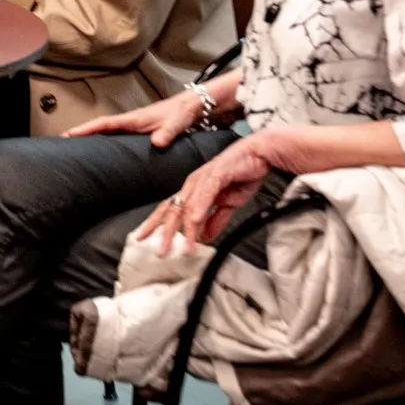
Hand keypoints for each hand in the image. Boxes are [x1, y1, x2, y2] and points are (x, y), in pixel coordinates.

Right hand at [66, 89, 205, 147]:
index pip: (105, 124)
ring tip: (73, 151)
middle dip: (80, 135)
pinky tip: (99, 153)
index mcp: (135, 119)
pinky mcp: (139, 134)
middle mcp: (131, 123)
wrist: (196, 107)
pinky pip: (115, 138)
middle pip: (99, 129)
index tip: (69, 135)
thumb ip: (168, 132)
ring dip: (90, 139)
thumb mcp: (178, 122)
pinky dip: (103, 142)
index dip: (86, 129)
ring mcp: (134, 128)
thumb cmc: (185, 112)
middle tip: (60, 144)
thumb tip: (156, 143)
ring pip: (106, 133)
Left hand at [136, 132, 281, 251]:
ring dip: (184, 228)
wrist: (260, 152)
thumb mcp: (229, 204)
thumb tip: (204, 238)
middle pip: (173, 210)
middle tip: (160, 252)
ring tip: (183, 246)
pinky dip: (199, 209)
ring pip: (188, 206)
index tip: (144, 238)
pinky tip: (194, 222)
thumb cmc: (244, 173)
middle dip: (164, 233)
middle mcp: (193, 184)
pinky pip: (205, 194)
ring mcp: (203, 179)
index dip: (156, 225)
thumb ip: (216, 220)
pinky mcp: (217, 174)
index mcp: (194, 190)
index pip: (170, 210)